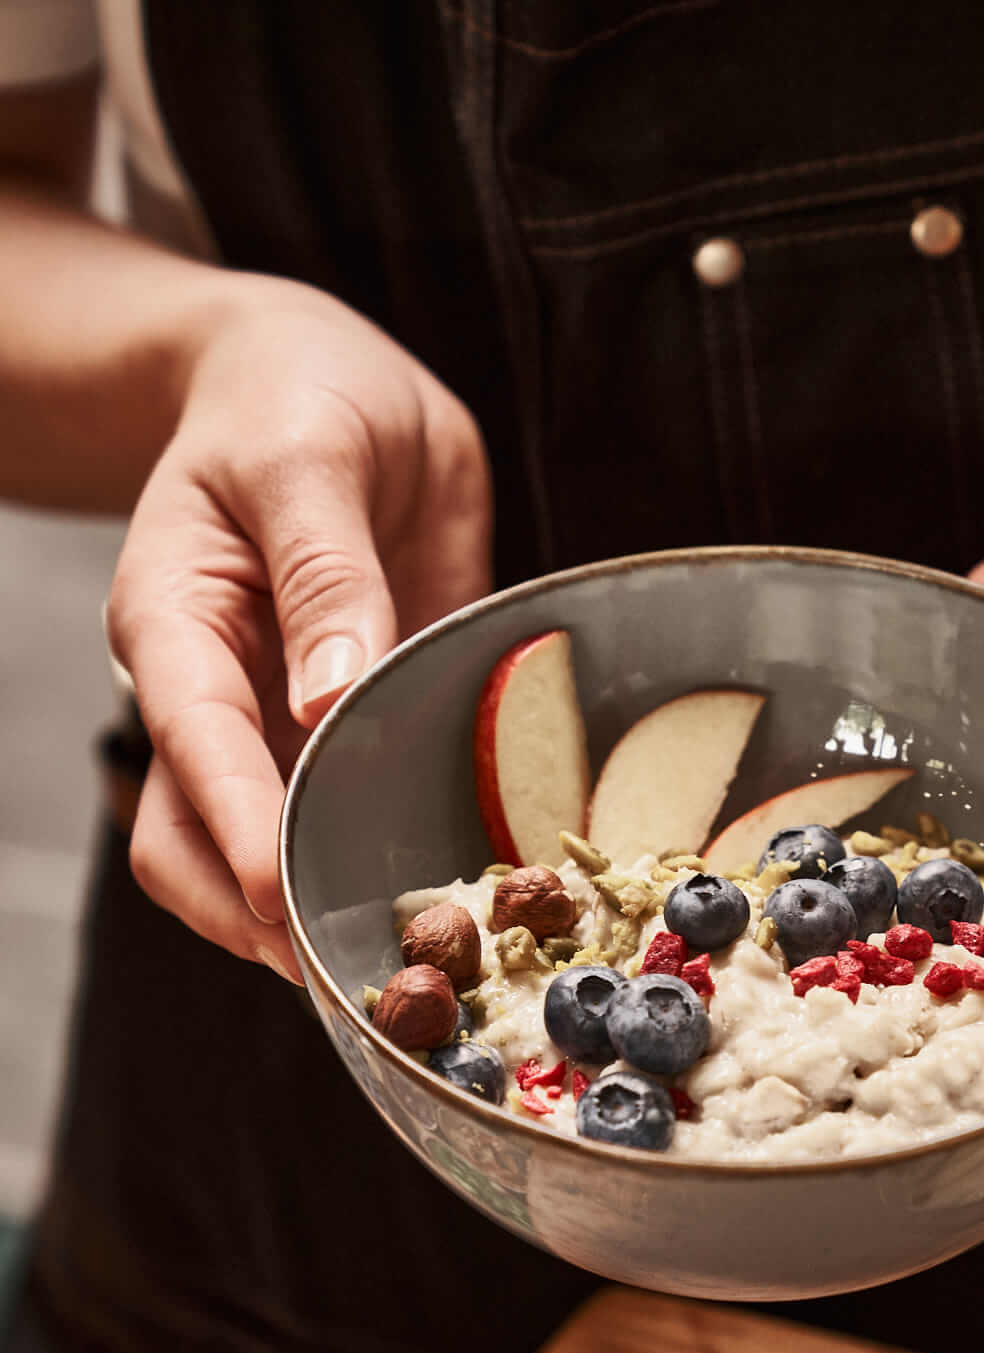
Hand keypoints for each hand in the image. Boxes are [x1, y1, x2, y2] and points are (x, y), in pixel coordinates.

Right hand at [108, 278, 491, 977]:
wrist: (317, 377)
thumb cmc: (295, 395)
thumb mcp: (312, 455)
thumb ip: (325, 571)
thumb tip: (325, 694)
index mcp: (175, 619)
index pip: (190, 744)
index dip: (234, 832)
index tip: (282, 903)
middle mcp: (206, 692)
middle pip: (185, 841)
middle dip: (252, 915)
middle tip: (347, 975)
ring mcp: (264, 726)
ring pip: (249, 858)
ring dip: (306, 916)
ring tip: (395, 972)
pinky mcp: (329, 736)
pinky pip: (336, 823)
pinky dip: (370, 870)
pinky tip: (439, 913)